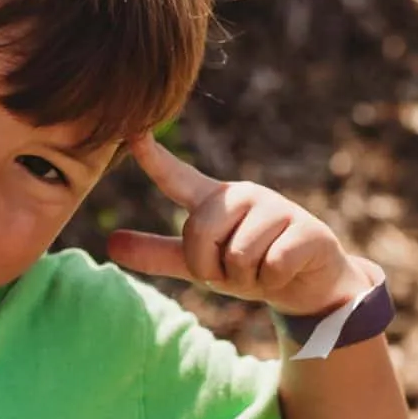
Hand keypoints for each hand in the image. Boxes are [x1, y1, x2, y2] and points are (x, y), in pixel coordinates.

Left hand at [106, 133, 366, 316]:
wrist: (306, 286)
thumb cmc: (249, 267)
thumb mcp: (199, 264)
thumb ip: (157, 254)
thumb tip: (110, 244)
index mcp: (213, 201)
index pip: (176, 177)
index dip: (153, 157)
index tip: (131, 132)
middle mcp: (243, 196)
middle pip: (200, 231)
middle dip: (210, 266)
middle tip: (231, 271)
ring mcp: (277, 208)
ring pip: (238, 254)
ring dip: (246, 277)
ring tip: (260, 270)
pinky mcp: (307, 229)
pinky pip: (272, 265)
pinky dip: (273, 280)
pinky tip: (285, 272)